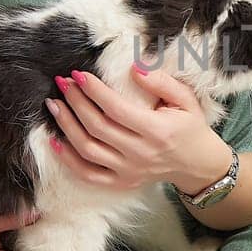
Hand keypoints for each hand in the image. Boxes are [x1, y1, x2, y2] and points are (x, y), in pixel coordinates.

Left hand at [45, 64, 232, 193]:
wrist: (197, 163)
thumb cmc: (190, 126)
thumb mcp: (186, 99)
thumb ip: (161, 82)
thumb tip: (134, 68)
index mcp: (157, 131)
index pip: (116, 109)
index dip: (94, 91)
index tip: (79, 74)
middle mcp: (141, 154)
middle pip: (97, 127)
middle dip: (75, 102)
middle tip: (63, 83)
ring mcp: (129, 171)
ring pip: (88, 149)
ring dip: (66, 126)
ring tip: (54, 105)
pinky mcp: (121, 182)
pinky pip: (88, 174)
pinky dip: (68, 159)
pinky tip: (55, 140)